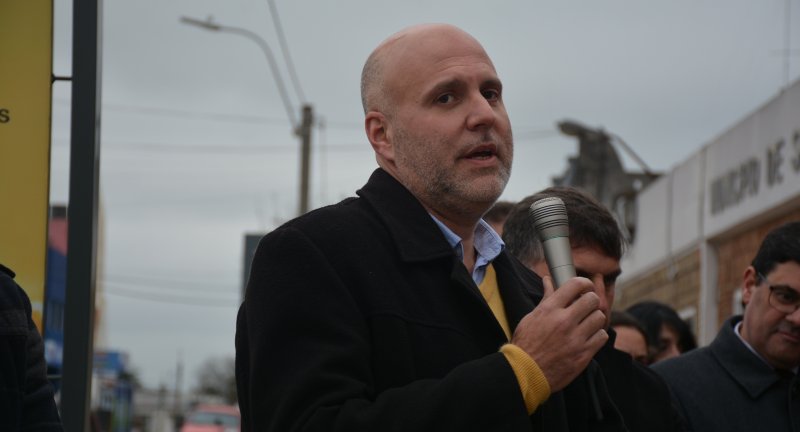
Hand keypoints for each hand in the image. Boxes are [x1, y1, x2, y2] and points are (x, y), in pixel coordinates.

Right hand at [510, 275, 607, 391]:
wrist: (525, 372)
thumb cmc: (526, 344)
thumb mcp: (531, 317)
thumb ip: (546, 299)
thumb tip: (548, 280)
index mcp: (550, 310)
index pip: (575, 285)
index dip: (585, 283)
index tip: (586, 288)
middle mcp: (564, 321)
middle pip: (592, 300)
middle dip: (591, 301)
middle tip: (587, 307)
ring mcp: (575, 338)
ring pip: (599, 317)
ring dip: (595, 319)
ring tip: (587, 323)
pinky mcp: (583, 354)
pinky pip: (601, 336)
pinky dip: (597, 335)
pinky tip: (588, 337)